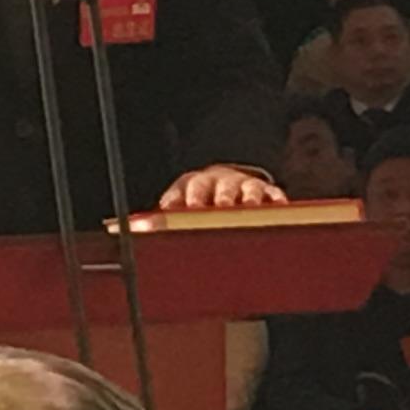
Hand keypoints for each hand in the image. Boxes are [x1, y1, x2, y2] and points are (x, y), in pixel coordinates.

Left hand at [158, 163, 284, 211]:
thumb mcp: (181, 205)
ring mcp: (243, 186)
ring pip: (247, 189)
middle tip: (216, 207)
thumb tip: (131, 230)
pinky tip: (278, 206)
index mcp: (193, 185)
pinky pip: (274, 194)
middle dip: (216, 196)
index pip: (185, 189)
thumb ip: (165, 218)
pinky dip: (276, 200)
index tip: (179, 208)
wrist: (226, 180)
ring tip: (249, 206)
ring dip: (248, 197)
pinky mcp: (266, 192)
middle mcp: (218, 182)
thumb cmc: (200, 201)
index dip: (181, 197)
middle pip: (217, 187)